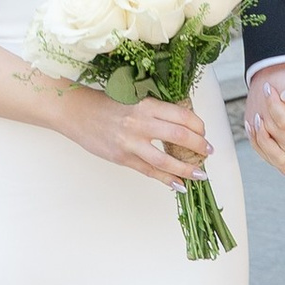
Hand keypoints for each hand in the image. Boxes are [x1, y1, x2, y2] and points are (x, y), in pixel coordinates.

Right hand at [64, 87, 212, 188]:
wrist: (76, 112)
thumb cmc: (106, 104)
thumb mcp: (135, 99)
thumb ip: (156, 112)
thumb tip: (182, 126)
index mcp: (147, 104)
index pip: (183, 116)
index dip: (199, 126)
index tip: (204, 132)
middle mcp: (140, 122)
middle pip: (180, 137)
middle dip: (199, 146)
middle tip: (208, 152)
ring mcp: (130, 142)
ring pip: (165, 160)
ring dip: (186, 169)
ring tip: (200, 174)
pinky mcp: (122, 157)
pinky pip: (149, 171)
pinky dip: (166, 179)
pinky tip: (179, 184)